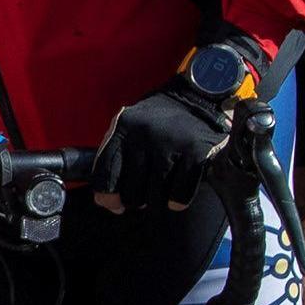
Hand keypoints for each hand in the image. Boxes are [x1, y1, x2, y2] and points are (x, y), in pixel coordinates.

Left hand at [90, 78, 232, 212]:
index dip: (108, 197)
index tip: (115, 205)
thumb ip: (116, 160)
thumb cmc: (159, 122)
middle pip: (132, 191)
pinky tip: (176, 197)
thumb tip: (108, 203)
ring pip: (155, 197)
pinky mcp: (195, 153)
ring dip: (157, 203)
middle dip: (136, 201)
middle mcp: (144, 136)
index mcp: (123, 129)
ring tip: (160, 193)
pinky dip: (177, 202)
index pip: (106, 173)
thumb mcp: (130, 129)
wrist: (198, 99)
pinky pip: (180, 194)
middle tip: (143, 196)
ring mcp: (170, 144)